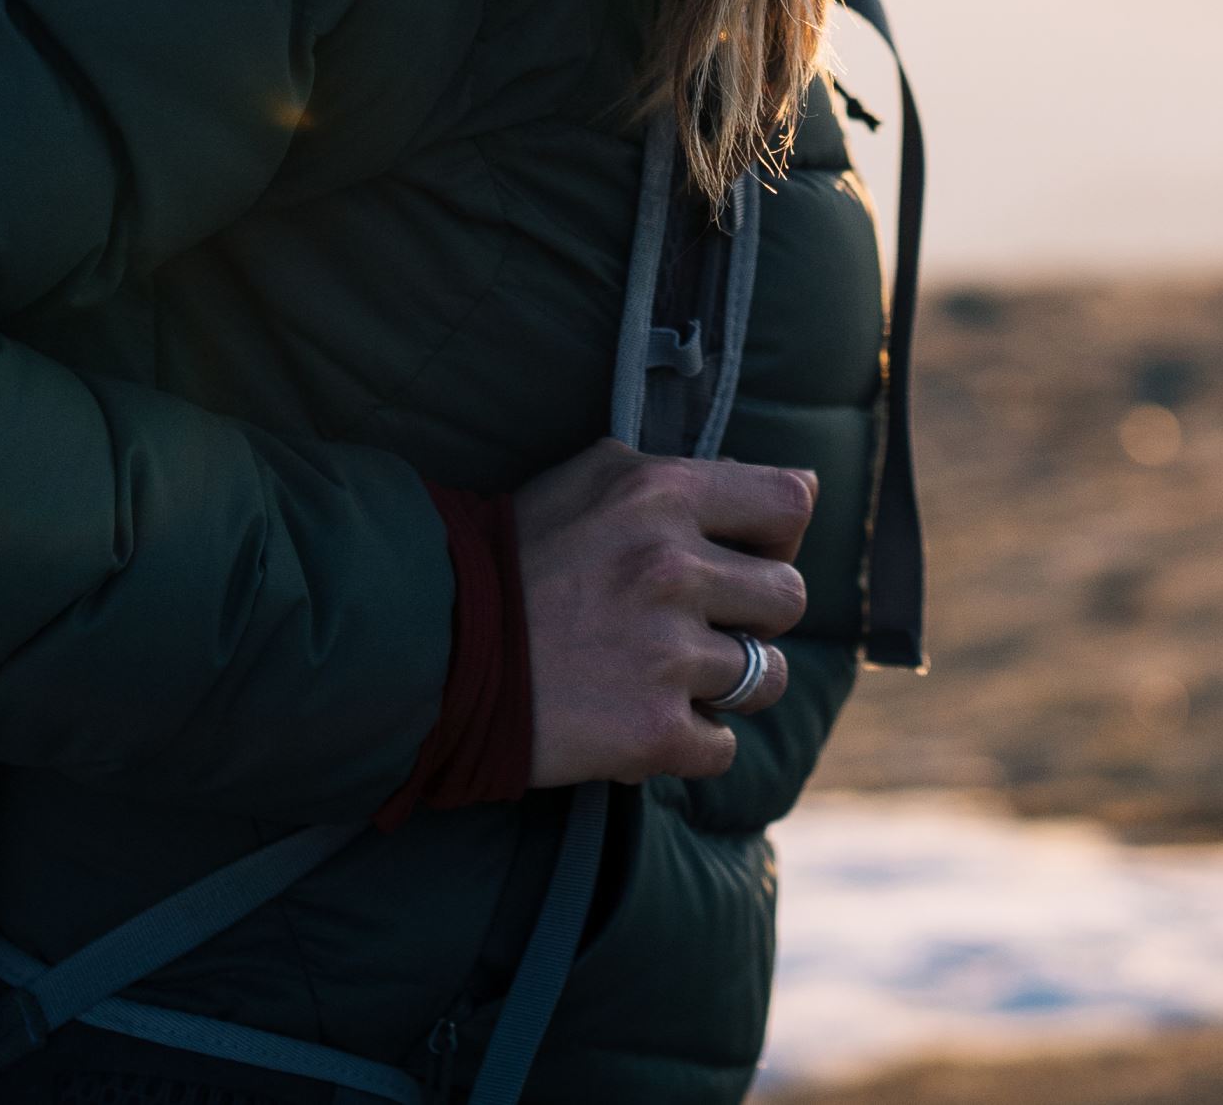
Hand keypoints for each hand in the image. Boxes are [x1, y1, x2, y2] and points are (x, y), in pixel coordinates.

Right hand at [513, 439, 812, 784]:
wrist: (431, 649)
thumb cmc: (513, 558)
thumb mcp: (591, 481)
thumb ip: (680, 476)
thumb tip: (782, 487)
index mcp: (663, 494)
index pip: (791, 502)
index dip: (779, 534)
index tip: (749, 553)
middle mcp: (674, 568)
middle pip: (790, 597)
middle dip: (755, 616)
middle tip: (701, 624)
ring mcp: (668, 654)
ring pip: (769, 677)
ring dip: (728, 684)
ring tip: (672, 676)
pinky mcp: (654, 732)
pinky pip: (723, 746)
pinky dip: (691, 743)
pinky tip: (644, 720)